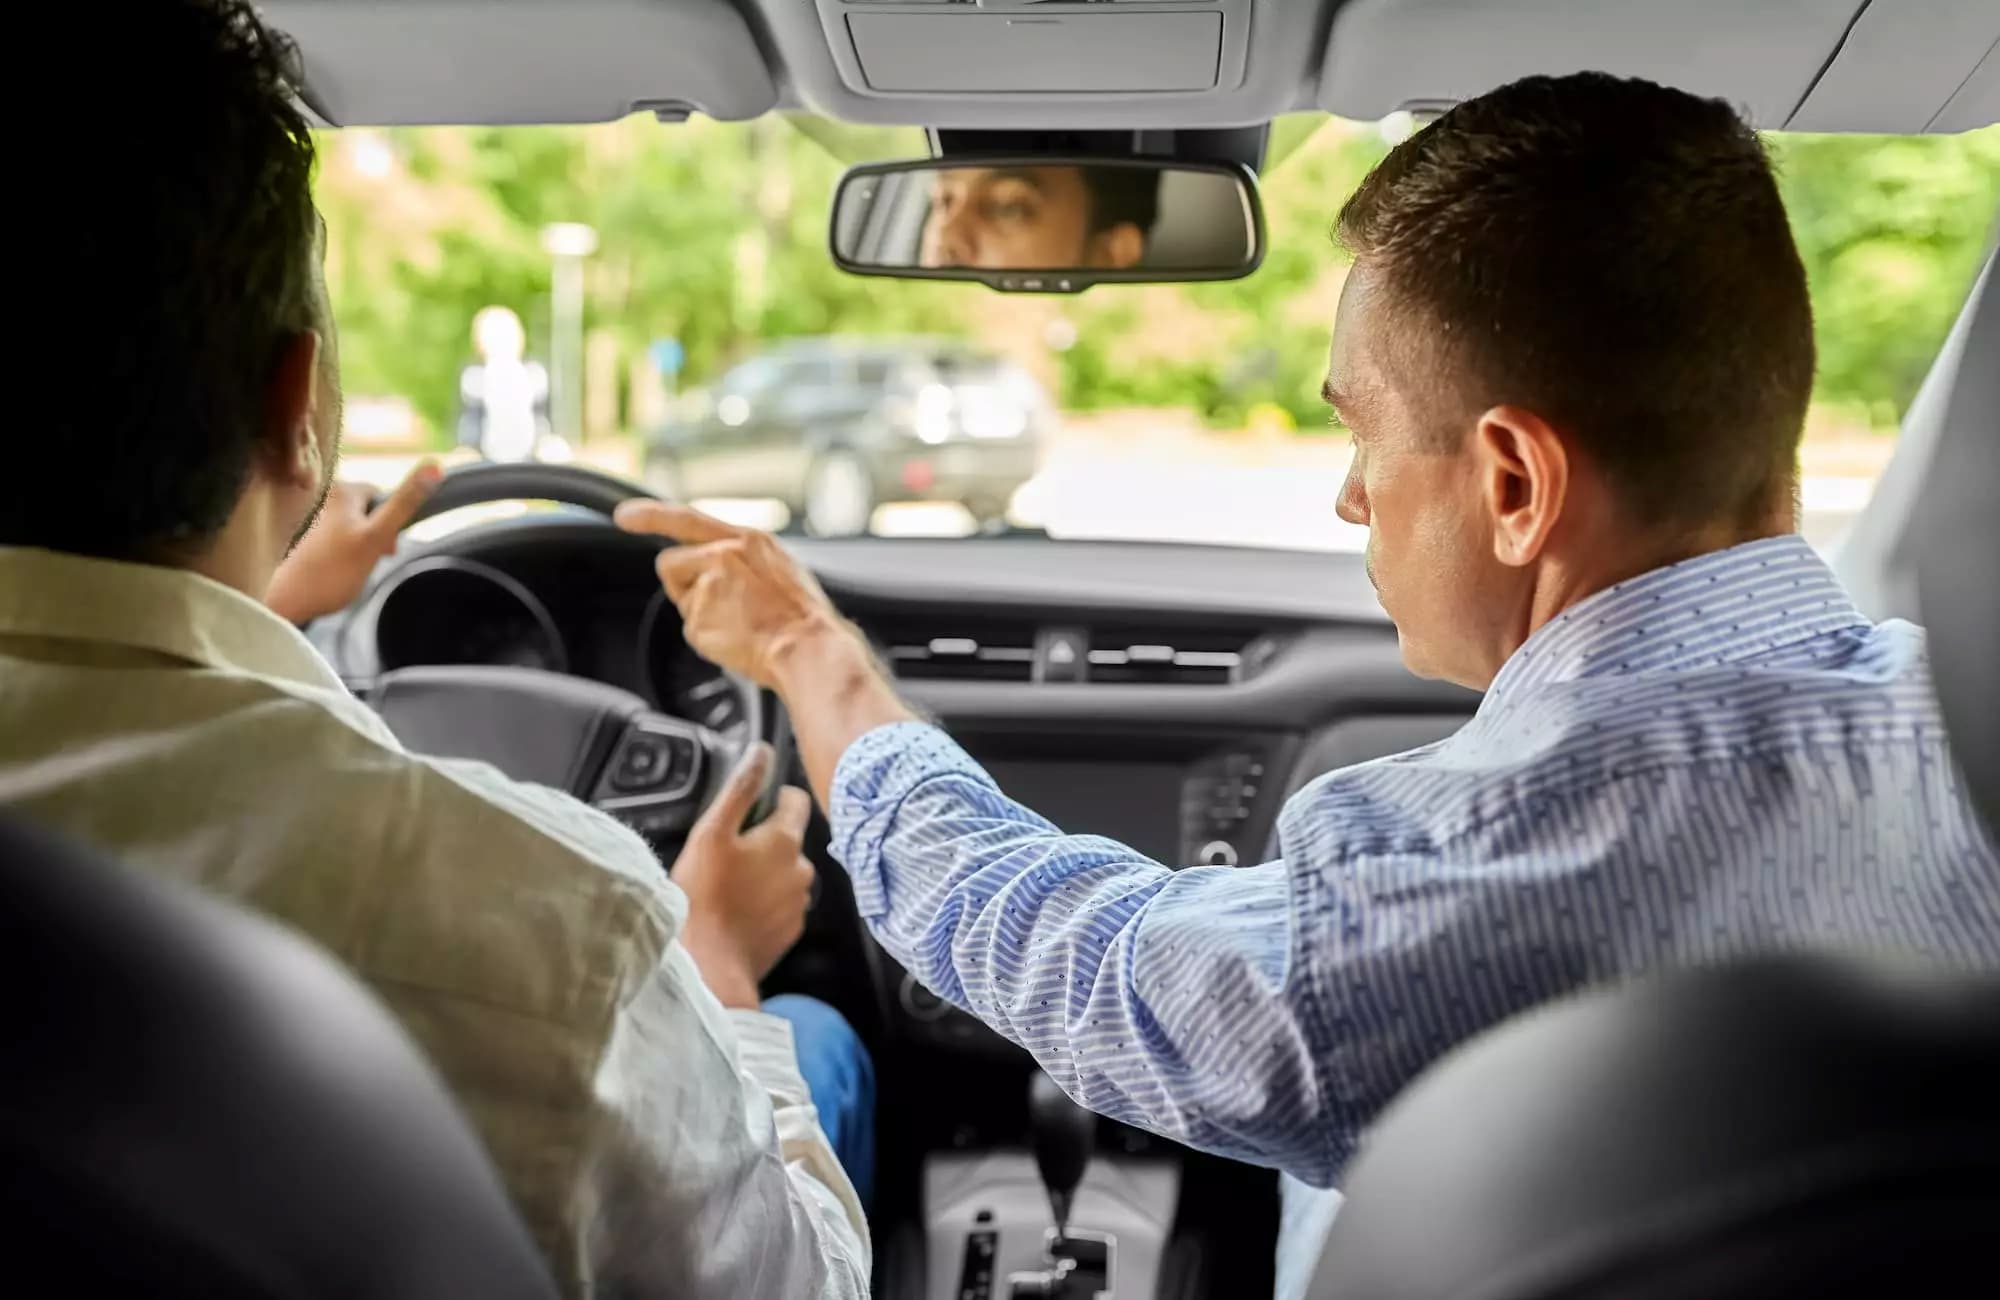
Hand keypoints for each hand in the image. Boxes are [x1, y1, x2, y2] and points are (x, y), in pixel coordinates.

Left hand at [267, 460, 442, 623]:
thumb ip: (405, 502)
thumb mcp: (376, 536)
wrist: (282, 602)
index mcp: (340, 489)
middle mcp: (319, 494)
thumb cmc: (330, 572)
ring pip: (344, 526)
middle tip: (361, 563)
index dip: (387, 523)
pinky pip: (324, 539)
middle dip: (367, 535)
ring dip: (349, 546)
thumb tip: (435, 464)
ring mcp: (303, 515)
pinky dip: (328, 553)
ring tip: (340, 571)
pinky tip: (324, 573)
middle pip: (360, 510)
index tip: (383, 549)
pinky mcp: (293, 535)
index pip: (378, 494)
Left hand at [613, 499, 856, 688]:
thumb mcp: (780, 567)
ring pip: (681, 597)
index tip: (624, 516)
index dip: (650, 515)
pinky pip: (691, 627)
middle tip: (718, 604)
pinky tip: (736, 638)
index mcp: (748, 540)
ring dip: (699, 610)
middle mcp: (724, 554)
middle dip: (683, 582)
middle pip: (671, 561)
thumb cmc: (803, 616)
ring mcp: (710, 584)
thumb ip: (743, 558)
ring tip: (738, 622)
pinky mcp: (699, 616)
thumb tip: (714, 564)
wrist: (811, 648)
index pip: (687, 517)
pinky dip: (708, 636)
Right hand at [671, 741, 815, 1010]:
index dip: (771, 798)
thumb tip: (761, 753)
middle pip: (789, 839)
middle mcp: (802, 869)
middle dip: (764, 841)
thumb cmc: (705, 898)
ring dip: (765, 874)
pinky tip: (737, 910)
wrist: (710, 966)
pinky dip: (765, 904)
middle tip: (728, 854)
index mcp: (786, 840)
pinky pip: (781, 905)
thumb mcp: (712, 832)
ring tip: (730, 886)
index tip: (747, 812)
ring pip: (785, 874)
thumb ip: (741, 788)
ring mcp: (799, 903)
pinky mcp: (791, 931)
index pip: (795, 800)